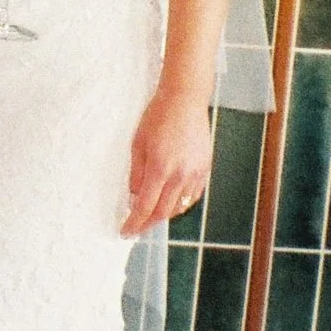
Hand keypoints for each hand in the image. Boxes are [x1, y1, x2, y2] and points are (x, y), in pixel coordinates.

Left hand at [122, 85, 212, 237]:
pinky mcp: (205, 168)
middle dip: (148, 223)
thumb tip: (134, 196)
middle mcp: (180, 174)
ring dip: (164, 214)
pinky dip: (180, 203)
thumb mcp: (138, 143)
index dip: (135, 223)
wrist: (185, 99)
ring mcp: (195, 172)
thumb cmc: (159, 116)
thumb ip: (136, 173)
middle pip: (163, 212)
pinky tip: (170, 199)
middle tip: (137, 227)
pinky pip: (193, 195)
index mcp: (160, 167)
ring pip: (180, 206)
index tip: (126, 232)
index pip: (145, 206)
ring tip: (151, 212)